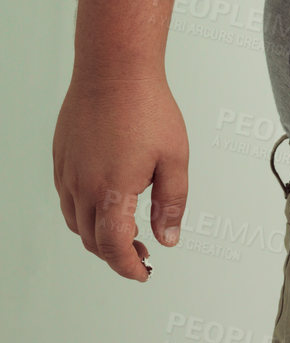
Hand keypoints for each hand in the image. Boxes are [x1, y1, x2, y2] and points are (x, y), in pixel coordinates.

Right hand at [52, 74, 188, 281]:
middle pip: (92, 240)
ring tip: (126, 231)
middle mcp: (82, 187)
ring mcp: (67, 173)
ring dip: (98, 235)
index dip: (128, 266)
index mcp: (111, 191)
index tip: (143, 272)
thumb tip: (167, 238)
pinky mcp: (62, 158)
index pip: (113, 247)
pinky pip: (68, 198)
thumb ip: (171, 204)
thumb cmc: (147, 108)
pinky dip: (85, 212)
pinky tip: (107, 200)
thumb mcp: (175, 159)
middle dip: (116, 254)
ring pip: (76, 221)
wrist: (114, 70)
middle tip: (141, 254)